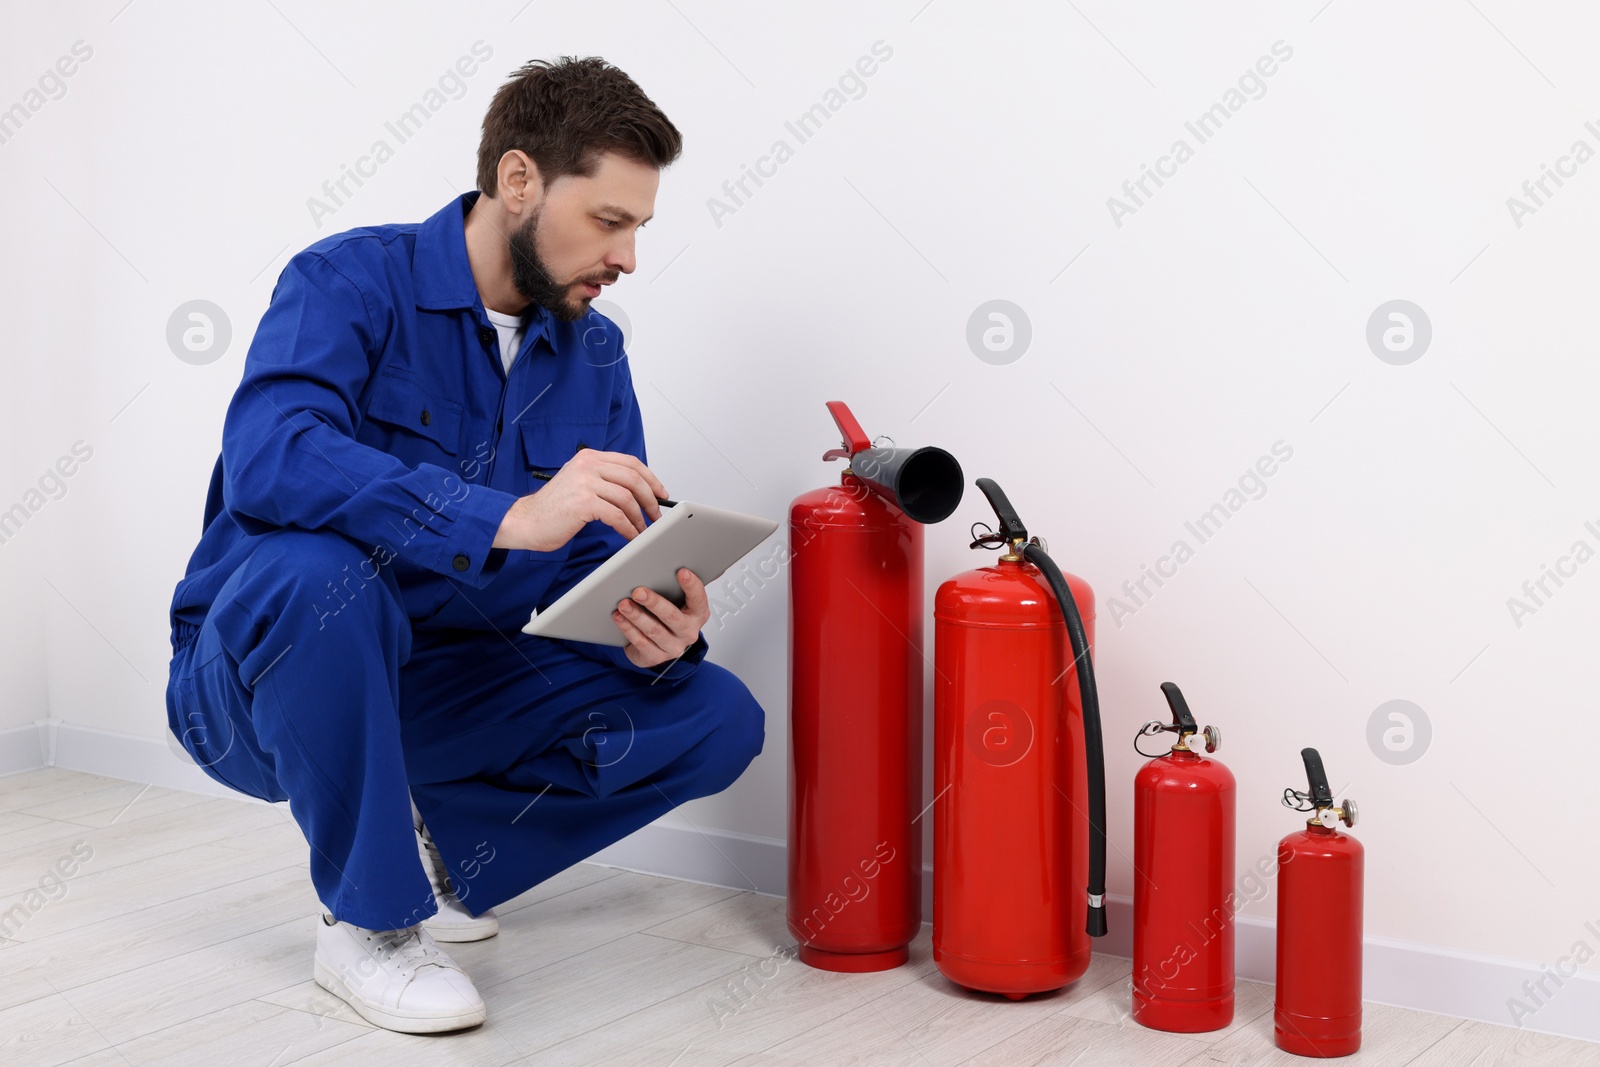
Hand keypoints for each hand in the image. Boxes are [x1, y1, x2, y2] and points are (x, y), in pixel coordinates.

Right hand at [493, 448, 666, 552]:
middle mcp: (588, 465)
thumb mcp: (579, 483)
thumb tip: (636, 492)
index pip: (630, 463)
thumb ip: (603, 480)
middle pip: (634, 479)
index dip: (651, 479)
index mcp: (589, 458)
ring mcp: (585, 482)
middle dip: (651, 499)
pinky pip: (617, 516)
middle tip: (656, 515)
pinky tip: (630, 535)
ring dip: (640, 518)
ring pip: (628, 498)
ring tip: (642, 530)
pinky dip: (628, 528)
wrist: (525, 521)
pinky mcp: (584, 502)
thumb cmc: (552, 508)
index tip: (661, 493)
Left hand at [614, 568, 708, 669]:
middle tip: (638, 591)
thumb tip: (654, 557)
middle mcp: (689, 632)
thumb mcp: (674, 599)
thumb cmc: (665, 615)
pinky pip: (641, 643)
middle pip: (672, 617)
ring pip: (654, 631)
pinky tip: (619, 617)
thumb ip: (670, 582)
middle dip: (654, 603)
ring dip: (636, 616)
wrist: (657, 644)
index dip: (691, 585)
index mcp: (698, 614)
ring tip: (623, 604)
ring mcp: (673, 647)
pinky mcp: (656, 657)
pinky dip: (628, 628)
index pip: (699, 599)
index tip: (682, 571)